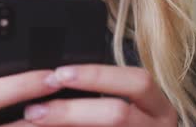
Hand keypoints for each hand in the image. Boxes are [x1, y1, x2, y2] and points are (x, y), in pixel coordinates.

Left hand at [12, 64, 178, 125]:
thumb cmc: (126, 124)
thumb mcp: (125, 104)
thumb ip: (102, 91)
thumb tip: (57, 77)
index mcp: (159, 108)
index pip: (137, 81)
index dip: (98, 75)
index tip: (60, 73)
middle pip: (118, 114)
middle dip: (73, 110)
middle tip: (36, 110)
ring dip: (65, 125)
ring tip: (36, 120)